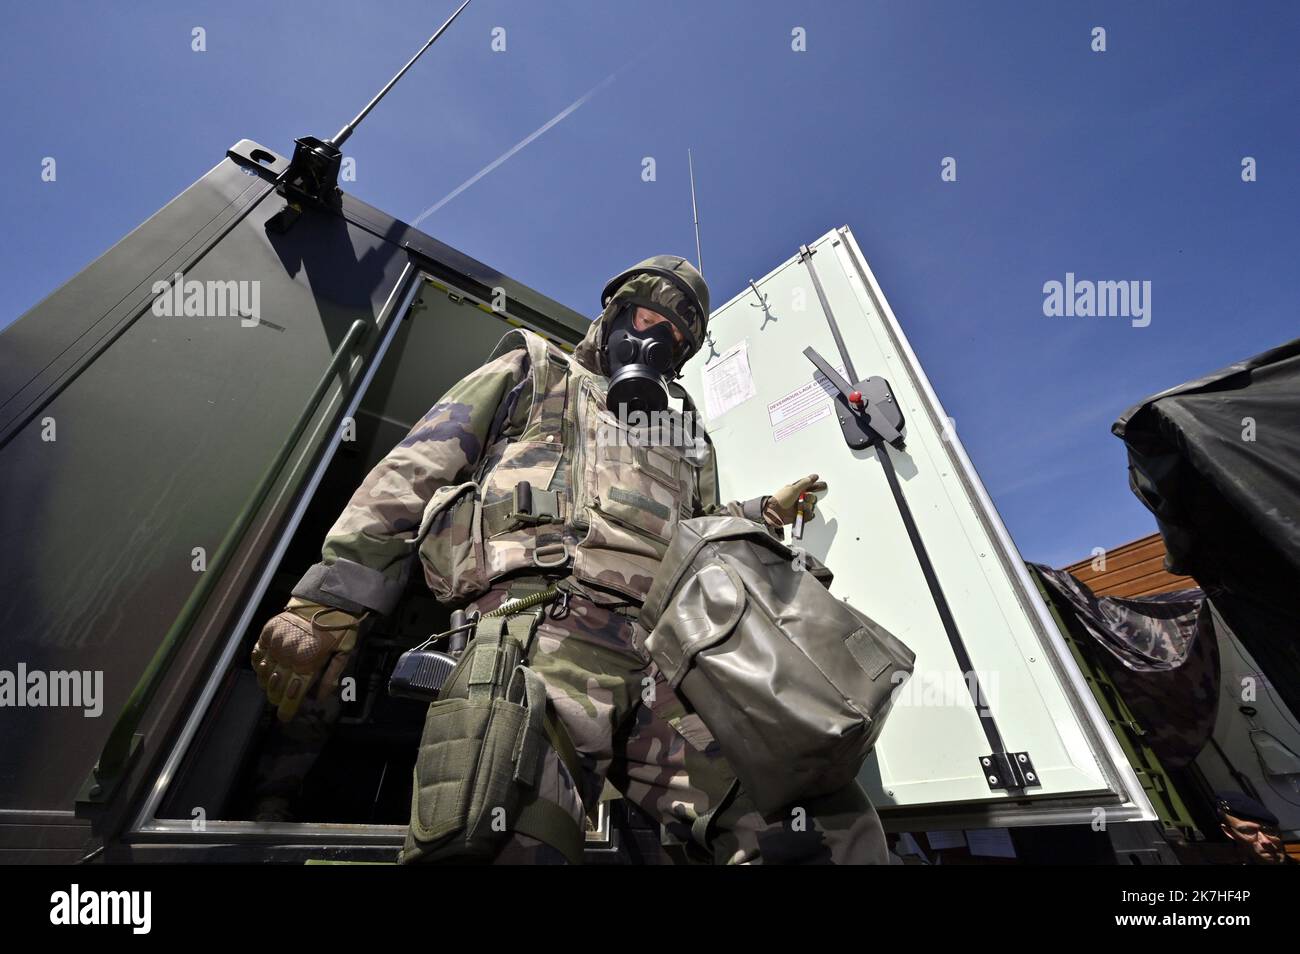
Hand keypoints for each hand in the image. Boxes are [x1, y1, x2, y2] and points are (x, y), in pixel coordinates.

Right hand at [251, 598, 361, 721]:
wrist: (327, 598)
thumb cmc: (340, 626)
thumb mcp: (344, 653)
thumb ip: (330, 677)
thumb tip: (317, 698)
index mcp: (307, 661)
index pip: (292, 693)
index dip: (287, 708)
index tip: (284, 718)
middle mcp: (287, 654)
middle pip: (276, 685)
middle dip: (277, 698)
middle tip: (280, 703)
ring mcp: (275, 643)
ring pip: (263, 672)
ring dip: (267, 683)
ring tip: (272, 688)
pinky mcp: (268, 632)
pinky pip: (257, 653)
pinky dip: (258, 664)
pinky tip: (263, 670)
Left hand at [762, 474, 827, 526]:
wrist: (774, 514)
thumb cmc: (781, 500)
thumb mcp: (793, 489)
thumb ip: (804, 483)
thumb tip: (812, 477)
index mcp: (796, 490)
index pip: (808, 486)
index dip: (816, 485)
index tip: (823, 484)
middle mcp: (798, 498)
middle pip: (812, 497)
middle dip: (810, 498)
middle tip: (805, 498)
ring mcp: (799, 508)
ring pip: (811, 506)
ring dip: (806, 506)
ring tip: (800, 507)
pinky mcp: (799, 516)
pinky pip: (809, 515)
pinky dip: (807, 514)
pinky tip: (802, 513)